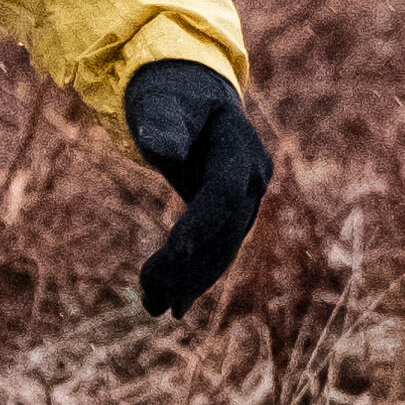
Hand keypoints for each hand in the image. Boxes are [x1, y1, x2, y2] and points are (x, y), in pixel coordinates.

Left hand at [125, 61, 273, 319]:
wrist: (192, 98)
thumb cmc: (172, 97)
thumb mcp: (163, 103)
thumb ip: (163, 123)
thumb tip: (162, 148)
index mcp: (241, 150)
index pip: (224, 194)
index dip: (202, 225)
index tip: (174, 254)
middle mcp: (254, 180)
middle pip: (224, 231)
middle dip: (190, 266)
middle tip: (151, 295)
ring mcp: (247, 202)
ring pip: (222, 250)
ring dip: (189, 282)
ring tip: (154, 308)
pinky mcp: (232, 217)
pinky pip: (216, 252)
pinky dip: (193, 278)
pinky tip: (170, 306)